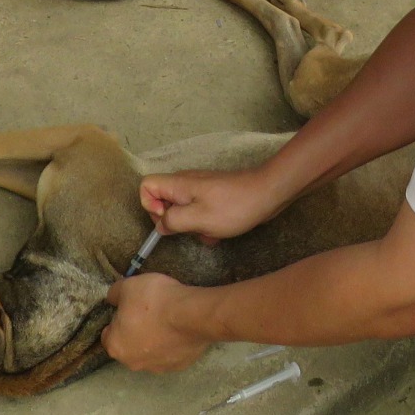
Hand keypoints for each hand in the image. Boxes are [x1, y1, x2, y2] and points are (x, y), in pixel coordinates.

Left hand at [101, 273, 209, 372]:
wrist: (192, 314)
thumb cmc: (154, 301)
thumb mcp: (129, 286)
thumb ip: (115, 294)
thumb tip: (113, 299)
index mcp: (115, 346)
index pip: (108, 335)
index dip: (117, 321)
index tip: (130, 309)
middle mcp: (133, 363)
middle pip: (129, 347)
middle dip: (135, 333)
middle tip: (149, 315)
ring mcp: (157, 368)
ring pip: (150, 354)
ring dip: (154, 342)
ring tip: (167, 323)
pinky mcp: (178, 366)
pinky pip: (171, 355)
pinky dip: (173, 346)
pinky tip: (180, 331)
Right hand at [140, 167, 281, 240]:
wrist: (268, 193)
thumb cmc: (233, 206)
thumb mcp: (198, 219)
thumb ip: (172, 221)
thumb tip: (161, 225)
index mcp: (178, 184)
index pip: (146, 186)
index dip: (149, 205)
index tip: (168, 219)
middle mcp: (186, 183)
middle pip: (163, 201)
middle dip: (174, 221)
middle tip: (190, 228)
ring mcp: (201, 190)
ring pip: (183, 210)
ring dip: (193, 226)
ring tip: (209, 231)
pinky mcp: (214, 197)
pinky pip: (200, 212)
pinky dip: (206, 224)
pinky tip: (220, 231)